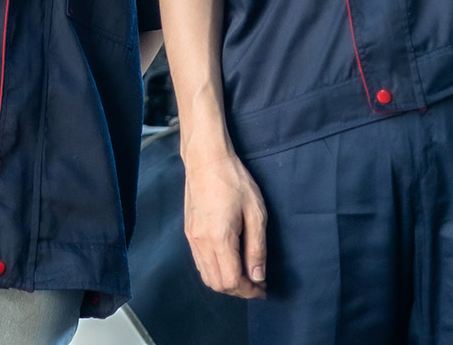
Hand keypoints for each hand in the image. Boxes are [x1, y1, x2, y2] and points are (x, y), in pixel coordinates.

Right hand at [183, 147, 267, 298]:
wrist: (206, 160)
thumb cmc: (234, 181)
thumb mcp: (255, 213)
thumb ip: (257, 248)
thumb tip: (258, 276)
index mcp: (219, 238)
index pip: (232, 281)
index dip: (249, 291)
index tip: (263, 289)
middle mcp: (201, 242)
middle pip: (217, 284)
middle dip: (238, 290)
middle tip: (257, 284)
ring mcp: (191, 238)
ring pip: (206, 276)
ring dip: (226, 283)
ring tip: (245, 275)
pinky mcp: (189, 232)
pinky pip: (200, 263)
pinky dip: (215, 271)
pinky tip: (230, 262)